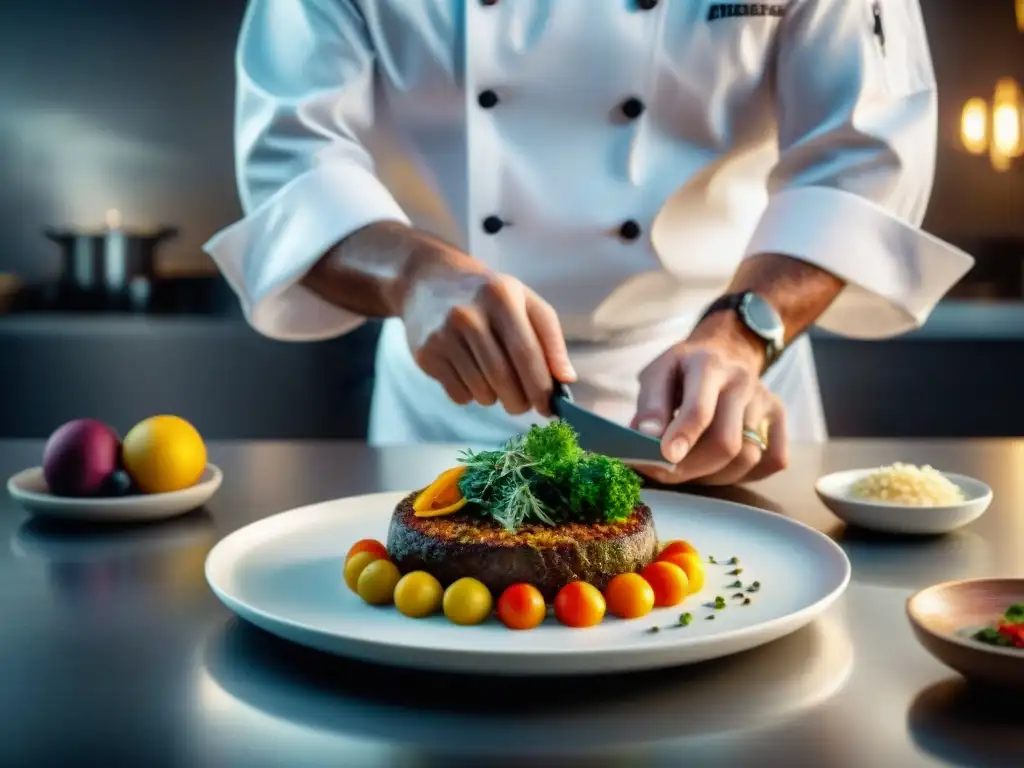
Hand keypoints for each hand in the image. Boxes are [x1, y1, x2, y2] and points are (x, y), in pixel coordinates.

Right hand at [401, 245, 575, 414]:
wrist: (430, 281)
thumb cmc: (488, 296)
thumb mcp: (525, 302)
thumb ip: (550, 339)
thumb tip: (566, 379)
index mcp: (501, 297)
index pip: (527, 353)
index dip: (541, 386)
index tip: (550, 407)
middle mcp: (469, 315)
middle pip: (503, 378)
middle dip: (520, 401)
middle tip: (524, 404)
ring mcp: (443, 335)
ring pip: (481, 392)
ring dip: (496, 399)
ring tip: (495, 381)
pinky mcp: (426, 354)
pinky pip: (459, 395)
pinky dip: (472, 396)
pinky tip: (471, 375)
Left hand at [628, 322, 788, 485]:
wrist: (724, 351)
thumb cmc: (683, 371)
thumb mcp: (657, 374)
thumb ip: (649, 405)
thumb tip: (646, 437)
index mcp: (707, 365)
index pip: (700, 410)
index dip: (682, 438)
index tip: (664, 458)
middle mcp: (742, 381)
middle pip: (726, 442)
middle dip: (693, 467)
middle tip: (665, 473)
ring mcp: (765, 399)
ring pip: (748, 457)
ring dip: (713, 475)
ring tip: (689, 468)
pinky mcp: (778, 417)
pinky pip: (774, 460)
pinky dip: (746, 473)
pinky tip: (721, 465)